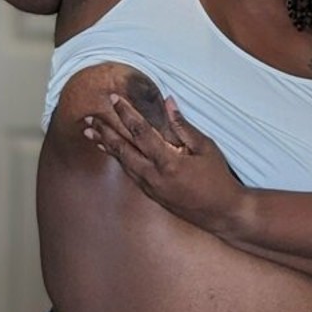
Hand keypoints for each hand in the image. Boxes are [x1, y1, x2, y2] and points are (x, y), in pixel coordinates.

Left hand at [83, 94, 243, 232]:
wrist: (222, 213)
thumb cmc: (218, 177)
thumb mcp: (206, 147)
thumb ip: (183, 126)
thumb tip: (168, 102)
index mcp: (169, 162)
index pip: (141, 132)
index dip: (126, 113)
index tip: (113, 98)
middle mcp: (154, 176)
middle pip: (123, 149)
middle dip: (105, 131)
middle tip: (88, 118)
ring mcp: (151, 188)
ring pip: (123, 162)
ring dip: (106, 146)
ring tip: (90, 133)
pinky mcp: (152, 195)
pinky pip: (130, 173)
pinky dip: (118, 159)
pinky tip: (111, 151)